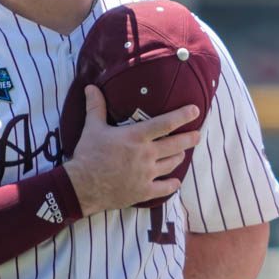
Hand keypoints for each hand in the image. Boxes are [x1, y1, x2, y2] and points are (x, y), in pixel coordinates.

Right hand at [66, 86, 202, 216]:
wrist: (81, 186)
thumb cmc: (88, 155)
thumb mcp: (92, 128)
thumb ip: (96, 107)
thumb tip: (90, 87)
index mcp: (136, 137)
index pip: (166, 123)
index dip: (183, 116)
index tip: (195, 111)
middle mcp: (146, 155)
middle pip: (176, 145)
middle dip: (190, 139)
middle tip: (197, 135)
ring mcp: (146, 174)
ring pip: (172, 164)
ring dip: (179, 157)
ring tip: (182, 153)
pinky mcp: (143, 191)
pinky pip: (165, 188)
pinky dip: (172, 184)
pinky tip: (176, 182)